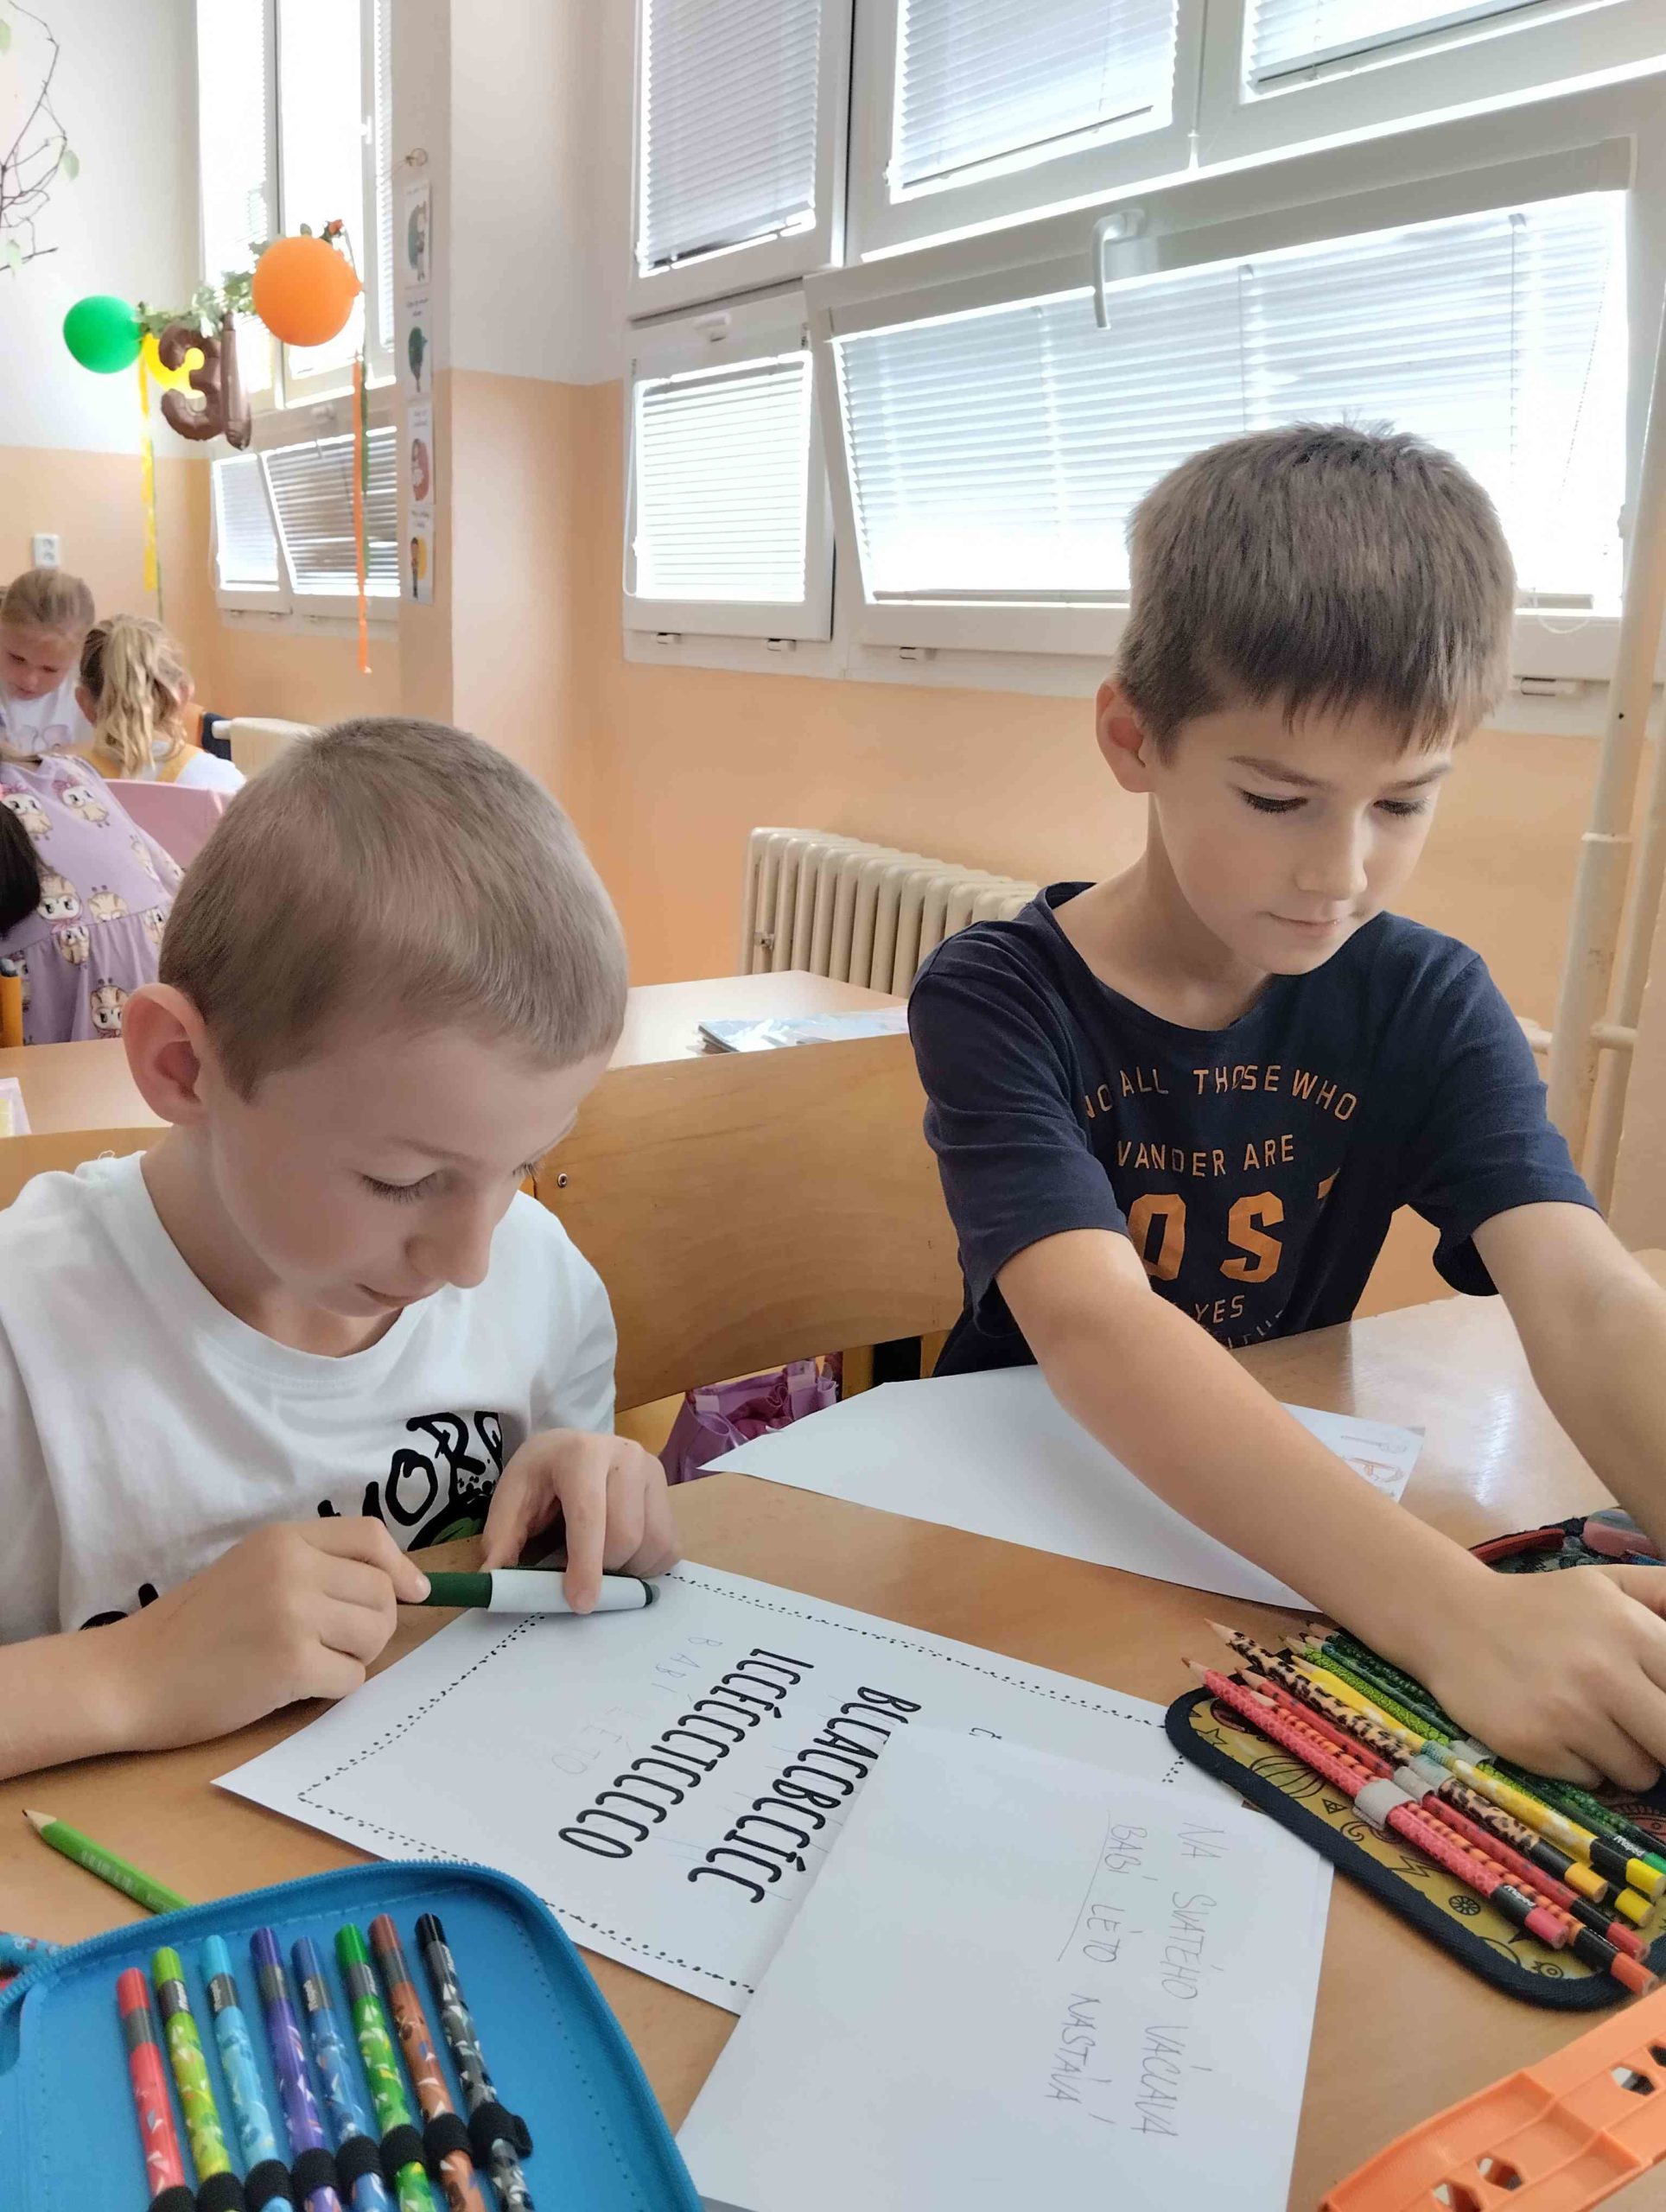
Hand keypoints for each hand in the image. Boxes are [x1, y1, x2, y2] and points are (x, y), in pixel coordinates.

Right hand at [118, 1519, 428, 1747]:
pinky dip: (332, 1689)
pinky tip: (293, 1687)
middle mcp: (293, 1567)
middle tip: (335, 1644)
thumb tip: (399, 1586)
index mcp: (283, 1538)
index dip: (400, 1567)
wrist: (131, 1676)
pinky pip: (351, 1677)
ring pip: (376, 1634)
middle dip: (374, 1625)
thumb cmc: (191, 1629)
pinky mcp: (291, 1663)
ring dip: (355, 1657)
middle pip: (382, 1591)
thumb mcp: (251, 1570)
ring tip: (310, 1663)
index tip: (413, 1591)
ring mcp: (293, 1613)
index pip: (371, 1536)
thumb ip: (313, 1567)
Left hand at [480, 1430, 679, 1608]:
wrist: (573, 1448)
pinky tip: (623, 1556)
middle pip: (626, 1535)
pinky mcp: (669, 1493)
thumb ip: (502, 1539)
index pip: (590, 1516)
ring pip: (652, 1544)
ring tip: (599, 1560)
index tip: (581, 1603)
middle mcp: (626, 1456)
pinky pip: (668, 1548)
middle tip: (578, 1575)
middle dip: (602, 1570)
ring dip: (626, 1570)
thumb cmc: (541, 1476)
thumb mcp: (512, 1498)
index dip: (586, 1564)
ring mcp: (654, 1473)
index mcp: (581, 1454)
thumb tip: (494, 1583)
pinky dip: (646, 1567)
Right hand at [1413, 1564, 1665, 1787]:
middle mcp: (1604, 1674)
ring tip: (1593, 1723)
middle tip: (1641, 1724)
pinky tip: (1558, 1732)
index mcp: (1631, 1632)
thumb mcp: (1608, 1585)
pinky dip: (1584, 1764)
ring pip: (1639, 1771)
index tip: (1657, 1708)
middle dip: (1662, 1741)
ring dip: (1626, 1756)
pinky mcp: (1535, 1747)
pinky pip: (1593, 1780)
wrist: (1450, 1619)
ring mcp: (1568, 1715)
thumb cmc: (1542, 1605)